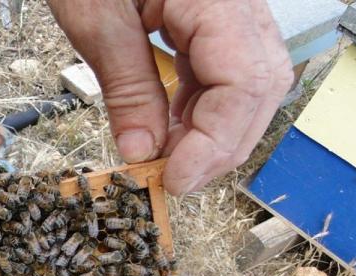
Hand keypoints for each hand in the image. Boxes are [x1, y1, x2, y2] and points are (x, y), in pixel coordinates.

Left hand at [48, 0, 293, 193]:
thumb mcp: (97, 19)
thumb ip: (126, 86)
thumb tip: (141, 152)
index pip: (244, 81)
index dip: (214, 141)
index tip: (174, 178)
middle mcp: (237, 1)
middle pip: (258, 86)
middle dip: (219, 144)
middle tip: (174, 179)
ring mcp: (230, 8)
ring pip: (247, 84)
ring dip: (210, 131)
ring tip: (167, 160)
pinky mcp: (212, 17)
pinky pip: (222, 71)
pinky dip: (198, 108)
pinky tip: (170, 129)